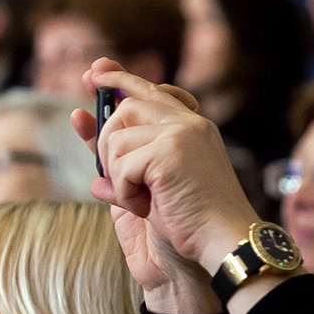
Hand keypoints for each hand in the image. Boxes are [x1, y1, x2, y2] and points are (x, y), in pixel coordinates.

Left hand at [73, 58, 258, 282]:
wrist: (222, 241)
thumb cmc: (195, 221)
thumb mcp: (153, 187)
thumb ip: (126, 166)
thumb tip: (90, 159)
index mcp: (193, 128)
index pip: (152, 91)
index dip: (121, 79)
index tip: (95, 72)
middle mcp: (189, 124)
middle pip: (127, 106)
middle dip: (105, 139)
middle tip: (114, 175)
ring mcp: (180, 133)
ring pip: (117, 137)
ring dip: (117, 175)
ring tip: (141, 200)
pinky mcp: (169, 150)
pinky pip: (120, 165)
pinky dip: (123, 193)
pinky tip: (144, 207)